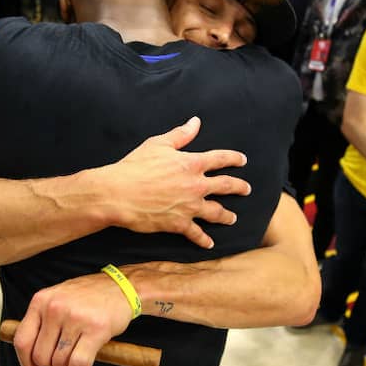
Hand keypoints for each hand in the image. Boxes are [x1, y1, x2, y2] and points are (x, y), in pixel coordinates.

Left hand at [11, 272, 132, 365]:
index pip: (22, 340)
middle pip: (40, 355)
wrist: (122, 287)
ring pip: (59, 362)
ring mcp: (76, 318)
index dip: (24, 362)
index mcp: (42, 300)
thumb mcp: (58, 298)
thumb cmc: (89, 296)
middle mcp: (55, 308)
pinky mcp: (96, 330)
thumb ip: (42, 320)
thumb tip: (28, 356)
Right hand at [95, 116, 250, 248]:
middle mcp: (196, 185)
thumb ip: (180, 134)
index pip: (220, 159)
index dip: (234, 158)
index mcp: (192, 163)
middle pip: (226, 186)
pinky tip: (209, 244)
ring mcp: (189, 206)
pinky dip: (203, 240)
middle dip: (239, 187)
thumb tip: (195, 122)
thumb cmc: (135, 166)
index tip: (243, 160)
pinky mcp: (179, 224)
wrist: (119, 193)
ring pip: (217, 212)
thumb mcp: (158, 144)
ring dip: (227, 216)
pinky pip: (196, 233)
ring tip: (232, 218)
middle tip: (247, 189)